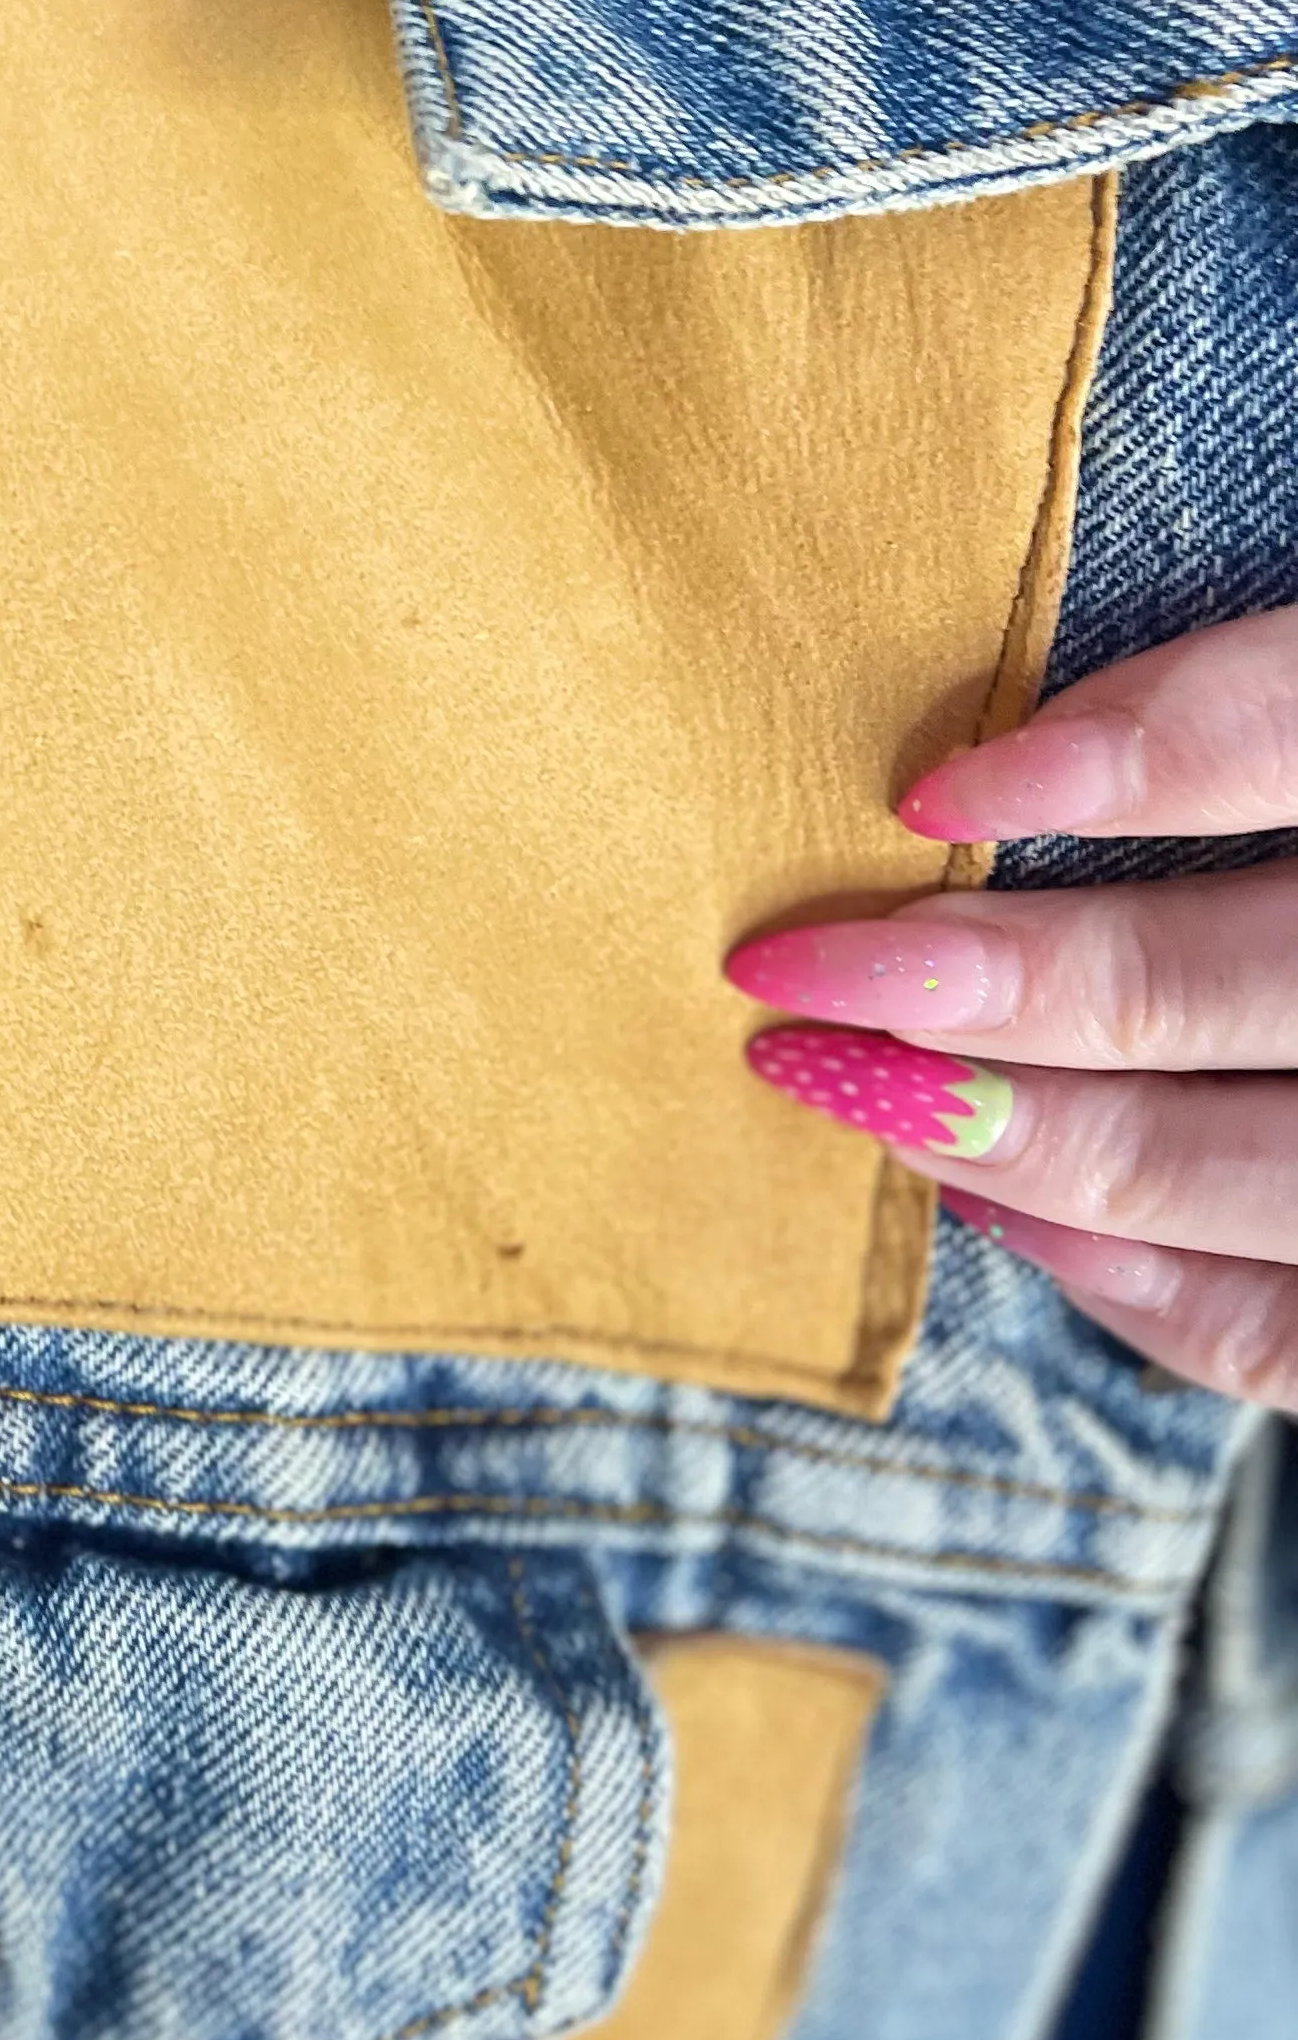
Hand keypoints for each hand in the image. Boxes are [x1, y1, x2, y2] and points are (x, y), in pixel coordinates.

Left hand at [727, 604, 1297, 1410]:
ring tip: (852, 1083)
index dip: (1131, 754)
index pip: (1297, 727)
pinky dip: (1126, 1279)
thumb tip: (983, 768)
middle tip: (793, 968)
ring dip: (1011, 1132)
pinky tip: (1001, 1207)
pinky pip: (1276, 1330)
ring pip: (1230, 1170)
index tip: (934, 788)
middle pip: (1234, 977)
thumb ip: (1252, 709)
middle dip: (987, 984)